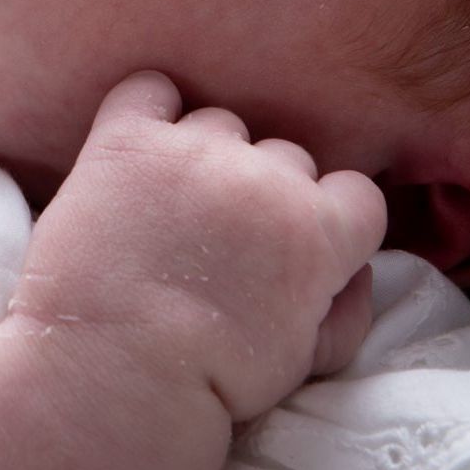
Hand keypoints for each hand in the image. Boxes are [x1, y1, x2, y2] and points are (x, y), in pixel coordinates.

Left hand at [10, 72, 386, 423]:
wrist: (112, 374)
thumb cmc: (211, 380)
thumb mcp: (306, 362)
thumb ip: (349, 309)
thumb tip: (357, 269)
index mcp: (319, 229)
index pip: (356, 193)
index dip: (328, 221)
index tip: (292, 249)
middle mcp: (264, 176)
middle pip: (286, 158)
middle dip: (264, 194)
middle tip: (221, 242)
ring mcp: (194, 151)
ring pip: (222, 124)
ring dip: (206, 156)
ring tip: (169, 211)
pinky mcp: (129, 140)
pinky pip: (150, 90)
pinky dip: (148, 111)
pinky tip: (140, 151)